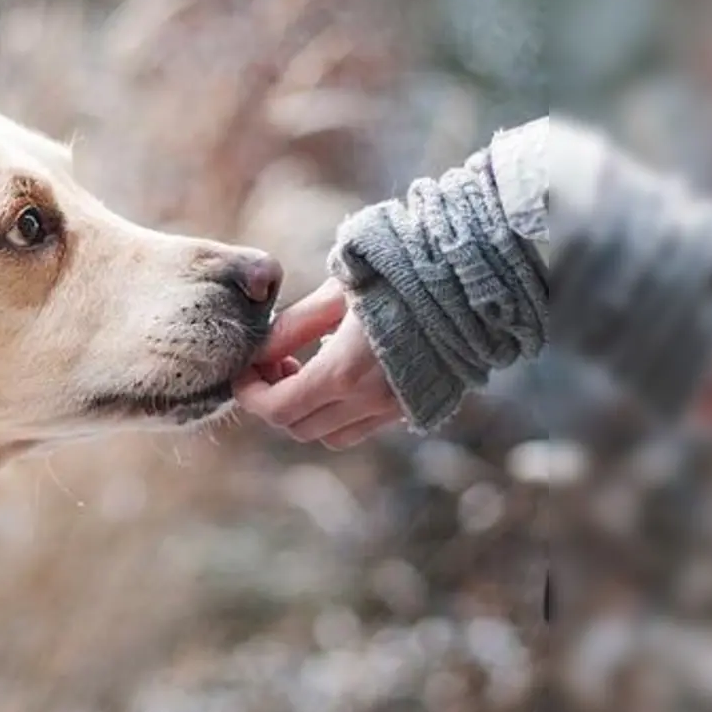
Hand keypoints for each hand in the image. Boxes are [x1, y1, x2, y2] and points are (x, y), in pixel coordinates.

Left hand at [234, 279, 402, 448]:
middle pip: (298, 428)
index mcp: (343, 372)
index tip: (244, 371)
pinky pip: (360, 428)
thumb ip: (293, 327)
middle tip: (274, 364)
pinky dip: (337, 414)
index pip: (277, 409)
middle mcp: (367, 401)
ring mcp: (392, 409)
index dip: (250, 394)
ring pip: (329, 436)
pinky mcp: (411, 407)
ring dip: (306, 412)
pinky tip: (339, 376)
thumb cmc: (397, 276)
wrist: (466, 283)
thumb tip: (257, 351)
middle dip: (274, 401)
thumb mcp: (336, 293)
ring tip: (305, 369)